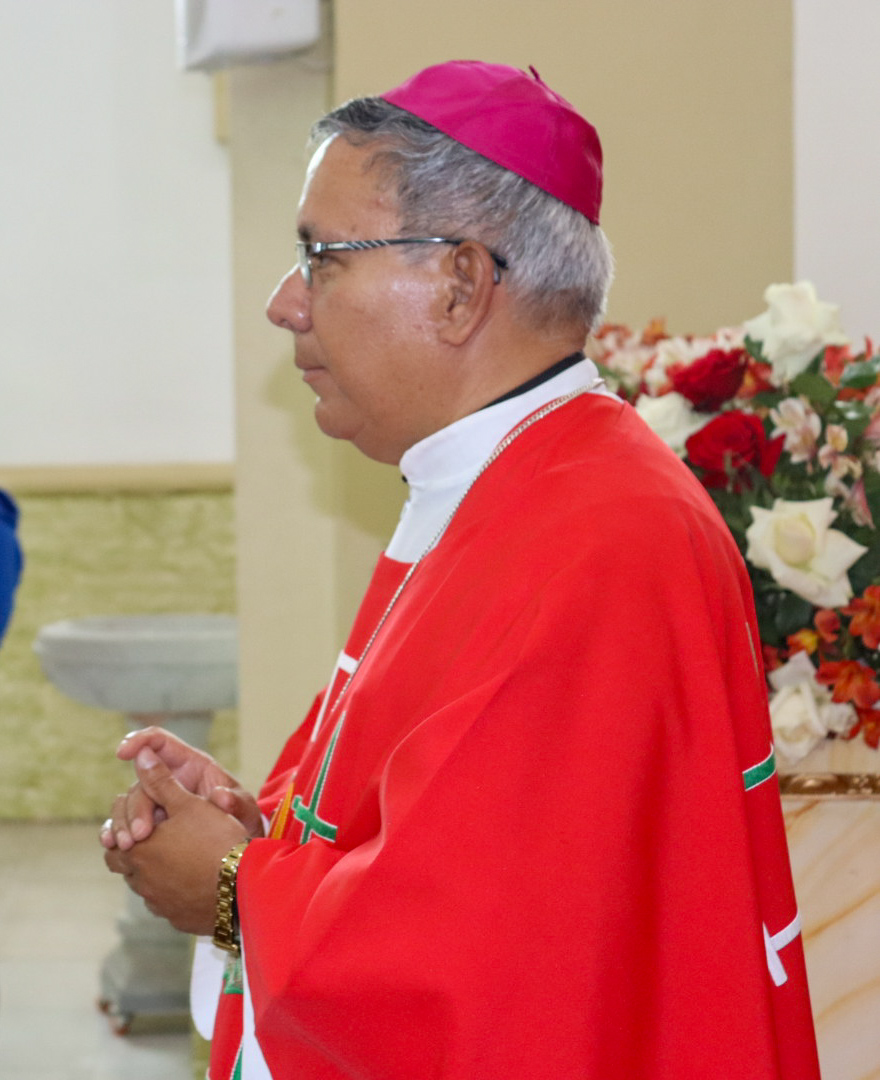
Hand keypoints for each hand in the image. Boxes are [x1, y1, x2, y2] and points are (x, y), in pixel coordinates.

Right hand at [100, 727, 261, 850]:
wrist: (236, 848)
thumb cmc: (241, 818)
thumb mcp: (244, 809)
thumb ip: (236, 802)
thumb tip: (220, 796)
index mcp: (190, 764)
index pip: (159, 740)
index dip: (139, 740)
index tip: (122, 753)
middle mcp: (168, 779)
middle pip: (141, 780)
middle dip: (137, 806)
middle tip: (141, 834)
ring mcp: (155, 801)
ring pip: (127, 802)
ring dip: (123, 822)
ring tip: (127, 846)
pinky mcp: (147, 822)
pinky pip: (123, 823)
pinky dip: (115, 832)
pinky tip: (113, 846)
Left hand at [104, 746, 248, 934]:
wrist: (244, 886)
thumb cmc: (216, 839)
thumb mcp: (189, 803)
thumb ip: (161, 781)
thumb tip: (139, 757)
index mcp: (138, 851)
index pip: (113, 840)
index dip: (124, 826)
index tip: (144, 819)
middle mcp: (141, 881)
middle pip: (122, 865)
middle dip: (133, 850)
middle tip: (154, 836)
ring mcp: (159, 903)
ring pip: (144, 885)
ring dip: (153, 871)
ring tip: (177, 856)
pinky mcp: (178, 918)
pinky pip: (167, 902)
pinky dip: (173, 890)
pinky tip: (193, 879)